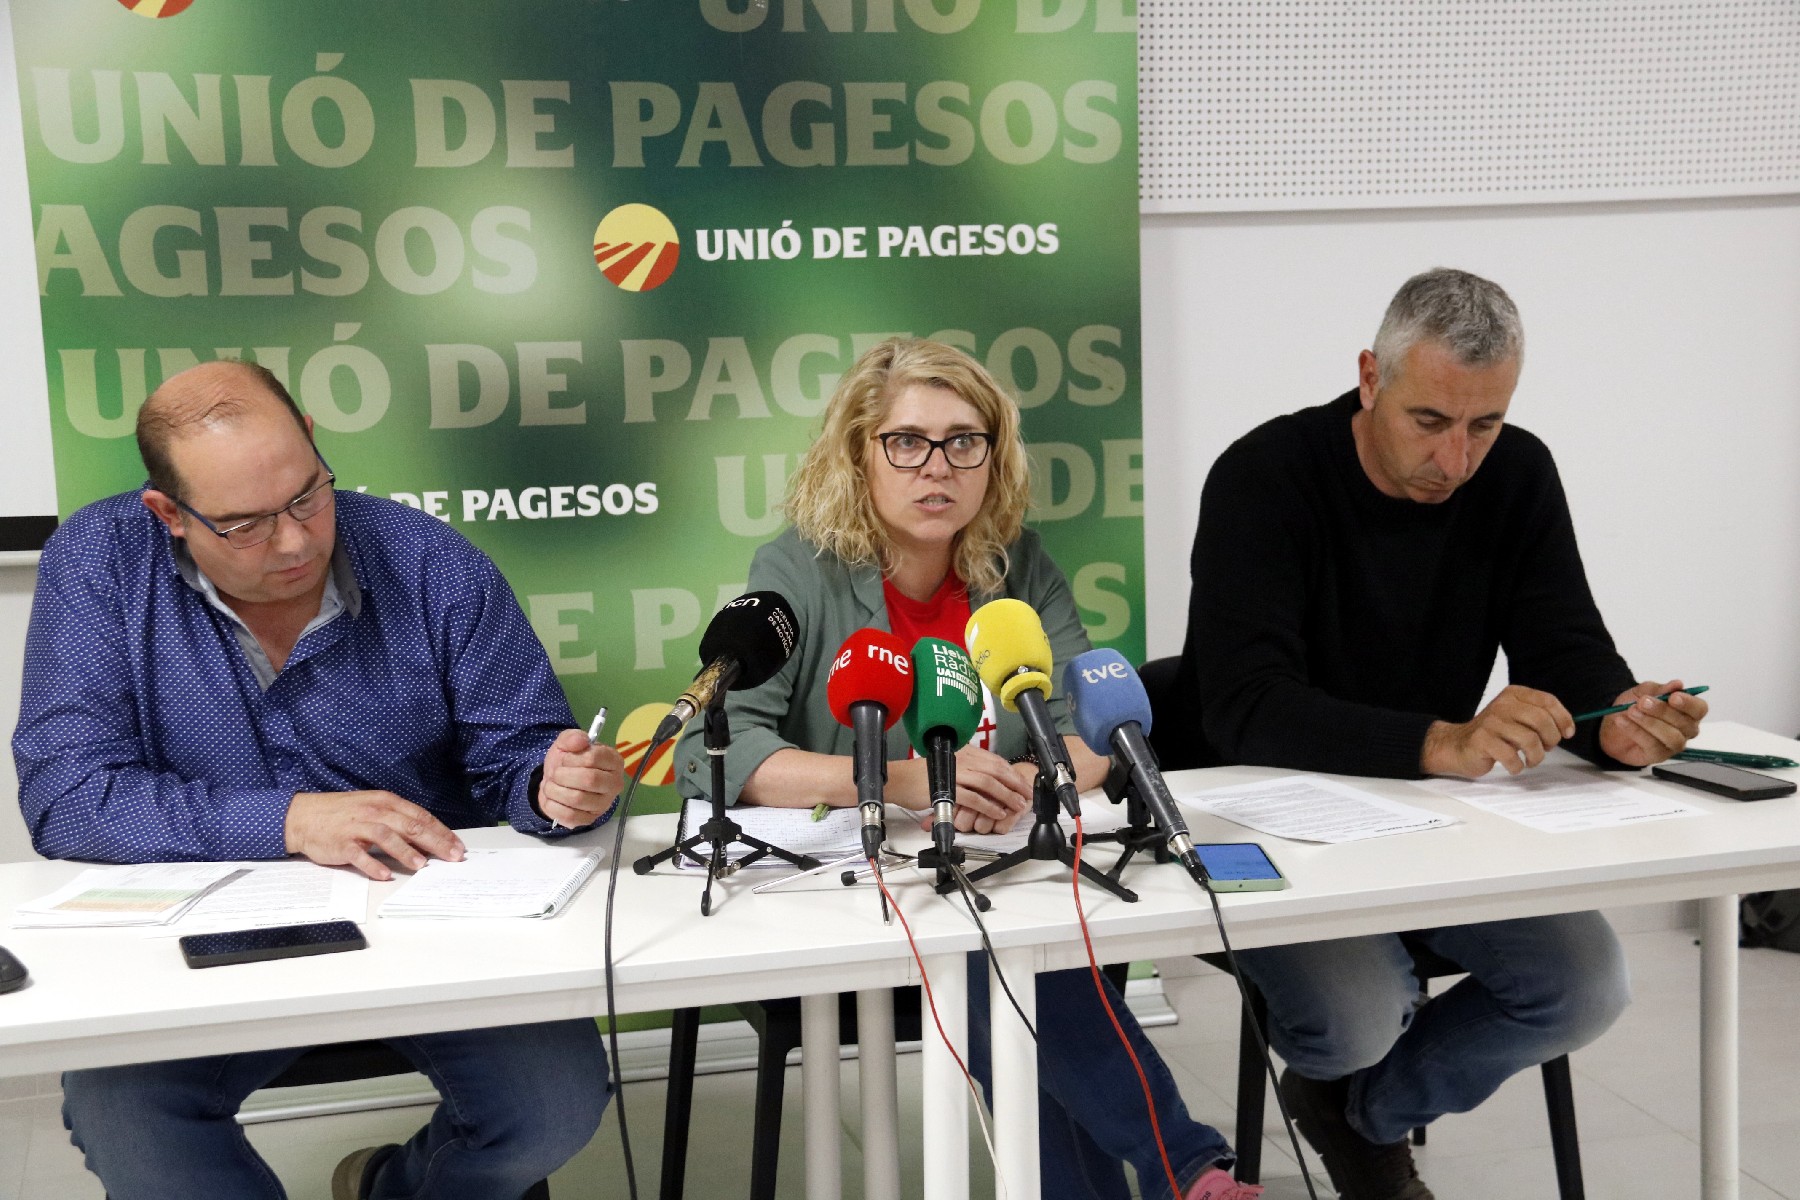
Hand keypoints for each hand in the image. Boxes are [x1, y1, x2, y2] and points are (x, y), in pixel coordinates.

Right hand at [284, 790, 464, 880]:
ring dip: (405, 852)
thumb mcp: (373, 807)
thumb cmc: (343, 813)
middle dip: (435, 842)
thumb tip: (426, 837)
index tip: (458, 845)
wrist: (303, 816)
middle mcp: (374, 812)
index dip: (441, 831)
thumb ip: (397, 820)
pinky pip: (358, 855)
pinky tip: (384, 874)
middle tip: (452, 856)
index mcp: (386, 802)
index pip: (420, 816)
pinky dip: (372, 865)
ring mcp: (357, 827)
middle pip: (410, 826)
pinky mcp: (341, 843)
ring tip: (421, 865)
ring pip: (386, 837)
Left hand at [539, 728, 625, 827]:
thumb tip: (581, 740)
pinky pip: (569, 816)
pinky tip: (552, 798)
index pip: (594, 758)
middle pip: (589, 779)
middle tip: (555, 773)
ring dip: (555, 790)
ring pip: (577, 799)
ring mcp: (603, 804)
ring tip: (551, 784)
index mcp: (613, 761)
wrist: (557, 781)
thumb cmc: (568, 760)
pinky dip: (553, 805)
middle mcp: (614, 784)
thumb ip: (572, 737)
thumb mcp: (566, 743)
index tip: (564, 758)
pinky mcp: (590, 819)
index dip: (572, 758)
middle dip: (563, 775)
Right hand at [926, 745, 1032, 835]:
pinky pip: (973, 798)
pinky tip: (997, 813)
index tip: (1024, 784)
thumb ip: (968, 769)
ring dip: (1006, 795)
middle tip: (1027, 796)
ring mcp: (955, 773)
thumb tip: (989, 779)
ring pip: (988, 783)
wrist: (901, 779)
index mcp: (965, 753)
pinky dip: (988, 806)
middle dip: (1015, 784)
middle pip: (996, 770)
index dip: (1012, 773)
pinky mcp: (947, 789)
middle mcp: (962, 760)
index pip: (995, 761)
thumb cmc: (923, 774)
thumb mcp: (950, 765)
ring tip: (1017, 806)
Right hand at [1421, 685, 1574, 776]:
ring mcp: (1490, 722)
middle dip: (1551, 739)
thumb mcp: (1517, 718)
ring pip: (1529, 740)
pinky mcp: (1482, 740)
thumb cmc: (1494, 735)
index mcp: (1513, 695)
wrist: (1458, 745)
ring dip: (1536, 756)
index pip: (1547, 701)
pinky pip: (1511, 756)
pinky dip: (1517, 766)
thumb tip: (1567, 728)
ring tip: (1530, 760)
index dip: (1563, 718)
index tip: (1567, 733)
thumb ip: (1540, 718)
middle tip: (1546, 749)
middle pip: (1541, 720)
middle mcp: (1502, 704)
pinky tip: (1514, 765)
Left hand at [1598, 679, 1707, 765]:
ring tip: (1631, 711)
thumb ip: (1660, 689)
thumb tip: (1677, 684)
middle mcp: (1685, 730)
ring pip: (1671, 736)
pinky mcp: (1658, 755)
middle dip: (1662, 710)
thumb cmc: (1634, 707)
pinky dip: (1635, 731)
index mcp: (1687, 712)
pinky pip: (1651, 745)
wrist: (1612, 725)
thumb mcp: (1643, 692)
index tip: (1673, 697)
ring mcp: (1673, 745)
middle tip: (1642, 701)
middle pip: (1684, 723)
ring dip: (1649, 722)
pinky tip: (1622, 721)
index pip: (1699, 709)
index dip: (1689, 703)